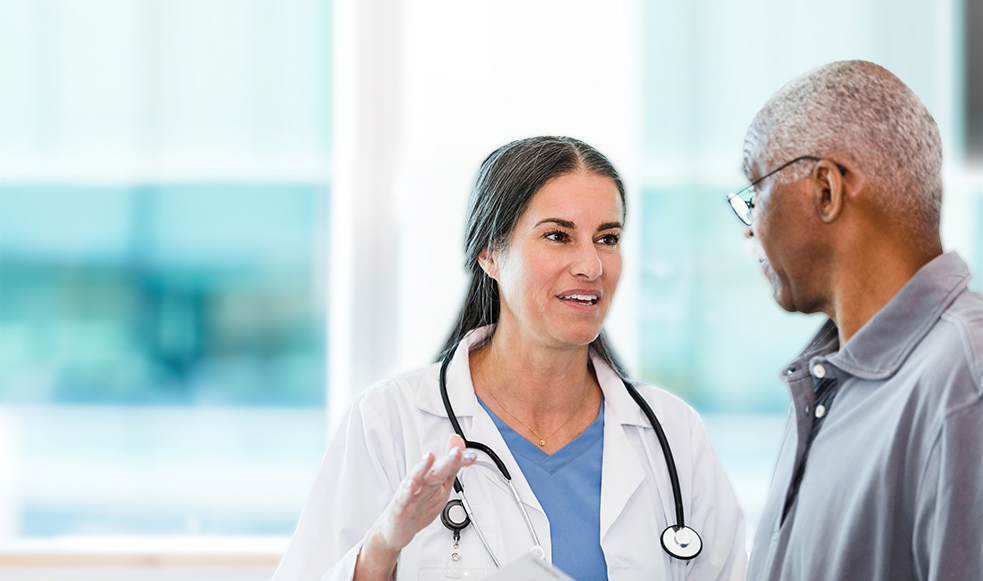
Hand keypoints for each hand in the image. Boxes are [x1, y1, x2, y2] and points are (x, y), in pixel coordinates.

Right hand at [355, 435, 476, 579]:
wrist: (398, 530)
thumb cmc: (419, 506)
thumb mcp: (441, 487)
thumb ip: (452, 468)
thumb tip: (459, 446)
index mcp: (432, 478)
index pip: (448, 466)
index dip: (460, 461)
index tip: (471, 456)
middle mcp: (420, 482)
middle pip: (434, 470)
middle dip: (446, 461)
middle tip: (456, 452)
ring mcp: (409, 494)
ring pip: (415, 479)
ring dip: (422, 467)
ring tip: (429, 457)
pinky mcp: (399, 508)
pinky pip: (402, 499)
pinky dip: (406, 493)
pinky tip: (411, 486)